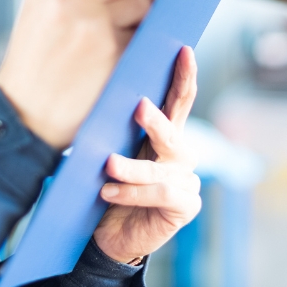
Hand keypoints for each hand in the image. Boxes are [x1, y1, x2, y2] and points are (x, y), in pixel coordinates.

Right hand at [0, 0, 158, 149]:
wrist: (23, 115)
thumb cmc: (36, 66)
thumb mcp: (40, 12)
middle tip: (148, 5)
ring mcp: (92, 24)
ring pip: (144, 1)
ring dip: (148, 17)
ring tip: (130, 35)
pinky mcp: (111, 51)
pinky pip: (145, 35)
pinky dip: (144, 43)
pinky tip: (126, 56)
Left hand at [93, 47, 200, 263]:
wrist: (106, 236)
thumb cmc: (107, 188)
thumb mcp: (109, 154)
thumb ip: (114, 131)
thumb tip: (100, 100)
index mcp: (164, 135)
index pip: (178, 100)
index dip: (184, 75)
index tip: (183, 50)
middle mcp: (180, 155)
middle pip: (174, 131)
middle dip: (156, 120)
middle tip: (139, 106)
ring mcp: (186, 181)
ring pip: (161, 167)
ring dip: (132, 168)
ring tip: (108, 167)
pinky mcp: (185, 206)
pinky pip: (161, 193)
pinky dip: (132, 193)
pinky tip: (108, 193)